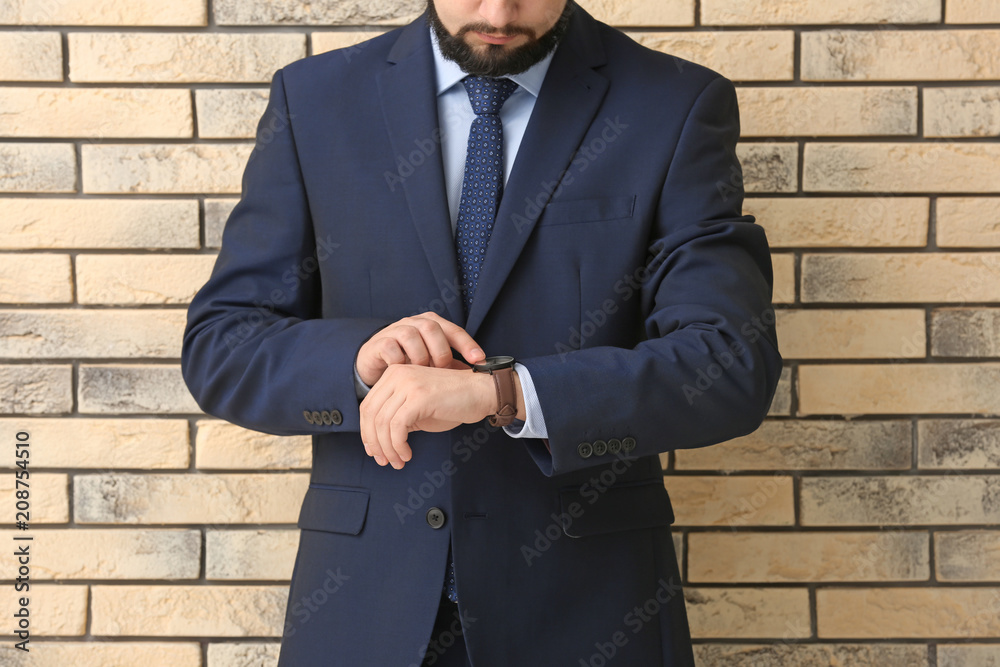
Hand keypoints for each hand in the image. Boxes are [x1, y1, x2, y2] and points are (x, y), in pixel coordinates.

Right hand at [356, 312, 485, 386]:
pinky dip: (400, 361)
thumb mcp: (433, 363)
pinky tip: (404, 373)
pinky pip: (391, 347)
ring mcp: (394, 330)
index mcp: (431, 324)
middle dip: (440, 351)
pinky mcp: (378, 342)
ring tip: (422, 374)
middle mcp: (413, 323)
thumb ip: (451, 365)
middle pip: (431, 327)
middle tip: (442, 370)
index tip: (480, 360)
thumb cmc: (410, 364)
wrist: (376, 366)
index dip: (467, 344)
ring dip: (420, 357)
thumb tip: (478, 374)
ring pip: (411, 335)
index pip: (453, 330)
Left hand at [359, 365, 494, 468]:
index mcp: (394, 374)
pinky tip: (407, 454)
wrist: (482, 392)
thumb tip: (377, 440)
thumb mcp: (418, 409)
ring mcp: (408, 383)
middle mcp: (397, 374)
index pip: (368, 406)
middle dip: (374, 443)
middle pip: (370, 414)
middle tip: (383, 461)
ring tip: (398, 461)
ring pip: (382, 423)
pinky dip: (398, 445)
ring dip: (387, 448)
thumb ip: (397, 418)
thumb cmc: (454, 402)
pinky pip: (397, 427)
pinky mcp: (419, 396)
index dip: (367, 432)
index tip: (375, 451)